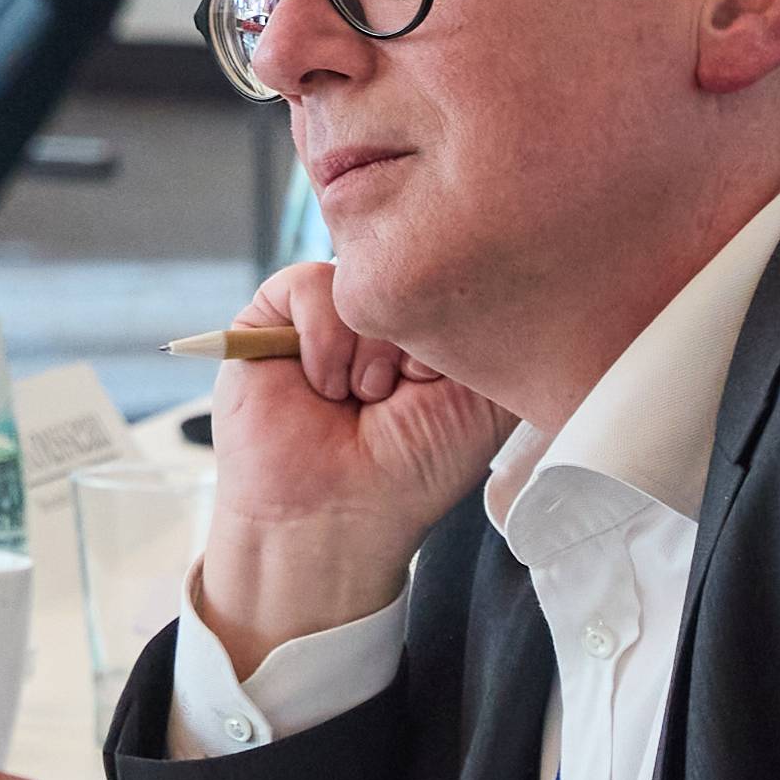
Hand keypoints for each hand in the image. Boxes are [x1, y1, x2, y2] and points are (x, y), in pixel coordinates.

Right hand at [192, 252, 508, 674]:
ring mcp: (327, 313)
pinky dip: (324, 339)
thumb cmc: (413, 471)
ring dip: (370, 348)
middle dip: (416, 330)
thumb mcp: (487, 403)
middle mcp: (380, 315)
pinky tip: (325, 386)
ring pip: (361, 277)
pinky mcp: (272, 315)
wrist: (335, 515)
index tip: (448, 380)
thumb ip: (504, 338)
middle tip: (408, 389)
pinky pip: (308, 284)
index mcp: (429, 329)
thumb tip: (507, 279)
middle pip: (408, 263)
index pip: (453, 268)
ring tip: (362, 398)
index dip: (459, 319)